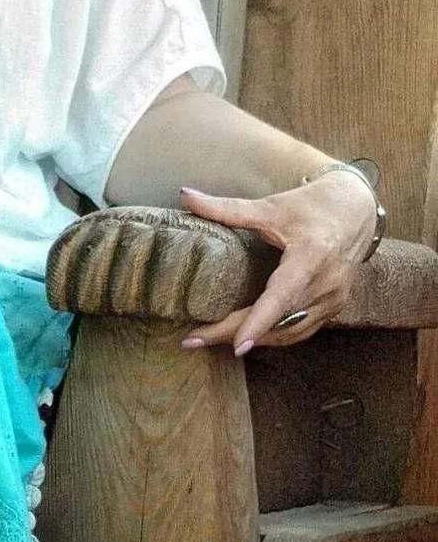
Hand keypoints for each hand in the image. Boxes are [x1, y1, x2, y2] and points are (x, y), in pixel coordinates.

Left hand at [177, 169, 379, 355]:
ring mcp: (333, 300)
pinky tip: (246, 336)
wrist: (356, 209)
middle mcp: (327, 285)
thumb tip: (185, 195)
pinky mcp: (334, 306)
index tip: (237, 345)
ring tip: (211, 340)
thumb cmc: (311, 206)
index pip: (283, 297)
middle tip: (194, 340)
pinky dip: (274, 335)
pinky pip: (301, 329)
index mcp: (312, 258)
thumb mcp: (269, 206)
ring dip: (254, 339)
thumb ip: (227, 207)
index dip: (259, 322)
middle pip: (279, 320)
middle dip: (236, 333)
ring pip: (291, 331)